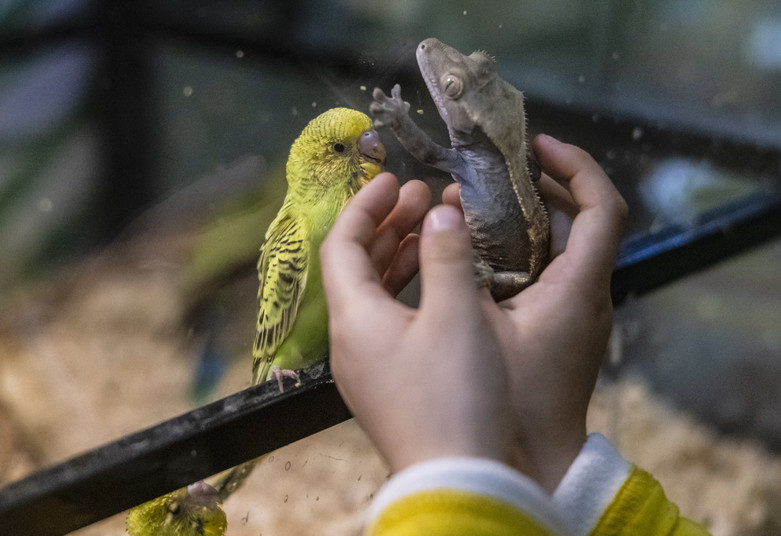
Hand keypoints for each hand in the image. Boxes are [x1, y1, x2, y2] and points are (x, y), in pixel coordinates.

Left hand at [321, 173, 511, 472]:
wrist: (460, 481)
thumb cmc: (455, 397)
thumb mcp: (456, 316)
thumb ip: (446, 257)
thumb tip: (441, 216)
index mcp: (355, 318)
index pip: (342, 245)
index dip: (364, 206)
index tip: (392, 179)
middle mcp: (351, 341)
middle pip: (355, 268)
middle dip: (386, 227)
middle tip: (421, 198)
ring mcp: (367, 366)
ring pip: (374, 295)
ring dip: (399, 257)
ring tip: (432, 230)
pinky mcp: (388, 385)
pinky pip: (388, 322)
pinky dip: (409, 292)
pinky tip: (439, 284)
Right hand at [444, 134, 627, 490]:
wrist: (525, 467)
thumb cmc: (501, 400)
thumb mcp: (468, 326)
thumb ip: (452, 265)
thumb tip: (439, 216)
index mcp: (579, 291)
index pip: (603, 208)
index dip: (577, 165)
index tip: (536, 145)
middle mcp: (588, 298)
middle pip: (579, 221)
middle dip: (536, 189)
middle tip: (487, 176)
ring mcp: (576, 316)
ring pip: (560, 248)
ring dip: (522, 220)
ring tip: (471, 207)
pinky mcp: (559, 331)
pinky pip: (546, 273)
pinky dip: (517, 252)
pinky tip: (474, 253)